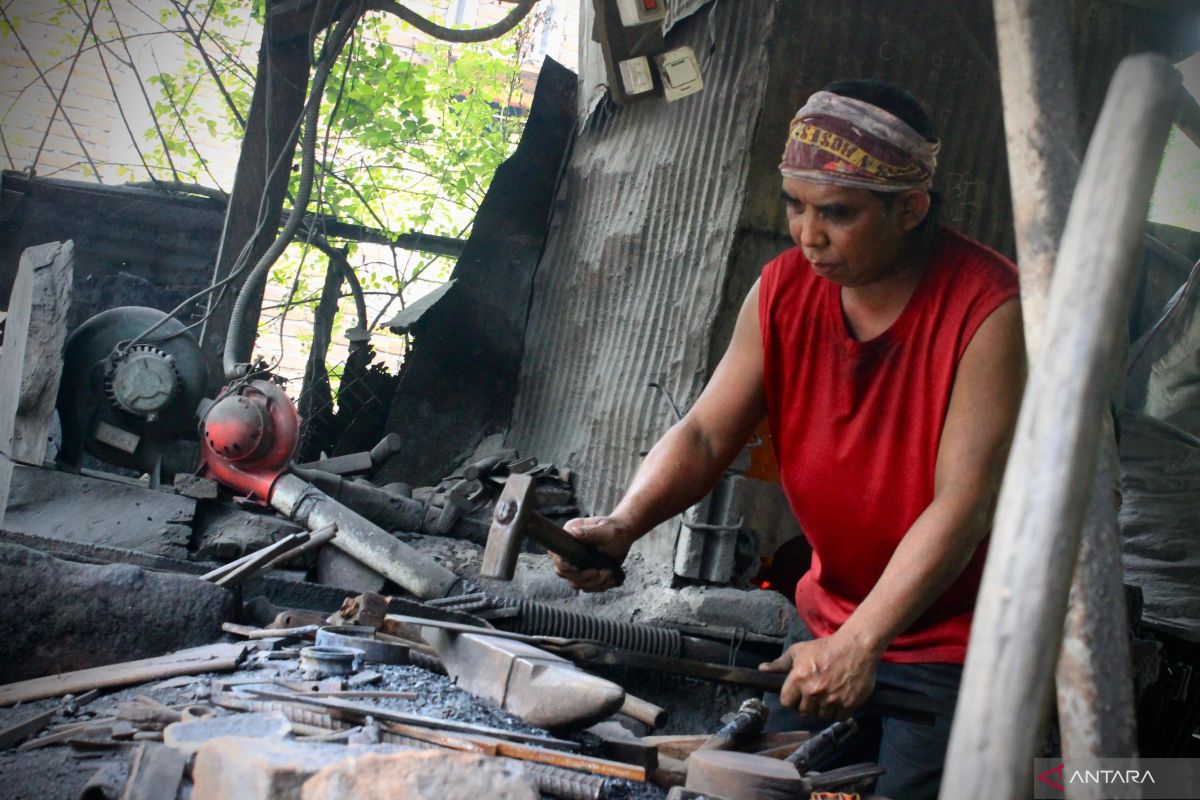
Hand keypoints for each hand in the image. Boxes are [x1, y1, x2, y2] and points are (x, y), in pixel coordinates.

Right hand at [551, 515, 634, 592]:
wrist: (624, 536)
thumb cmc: (615, 529)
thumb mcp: (605, 530)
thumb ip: (591, 532)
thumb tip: (574, 532)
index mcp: (569, 536)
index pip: (556, 556)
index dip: (564, 567)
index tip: (578, 569)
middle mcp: (569, 551)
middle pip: (564, 573)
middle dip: (582, 577)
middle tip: (599, 572)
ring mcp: (577, 563)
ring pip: (577, 582)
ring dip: (593, 583)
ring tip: (609, 573)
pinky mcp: (586, 572)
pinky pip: (587, 586)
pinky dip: (599, 586)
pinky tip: (611, 578)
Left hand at [757, 630, 879, 718]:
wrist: (856, 647)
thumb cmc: (825, 647)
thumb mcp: (799, 651)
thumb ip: (780, 664)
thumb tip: (762, 669)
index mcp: (799, 679)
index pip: (786, 702)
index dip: (791, 698)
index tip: (797, 693)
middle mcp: (814, 691)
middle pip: (803, 711)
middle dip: (807, 704)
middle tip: (814, 693)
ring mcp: (831, 699)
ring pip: (820, 716)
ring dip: (822, 709)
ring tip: (826, 696)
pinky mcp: (848, 704)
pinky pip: (838, 717)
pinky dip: (837, 711)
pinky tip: (838, 700)